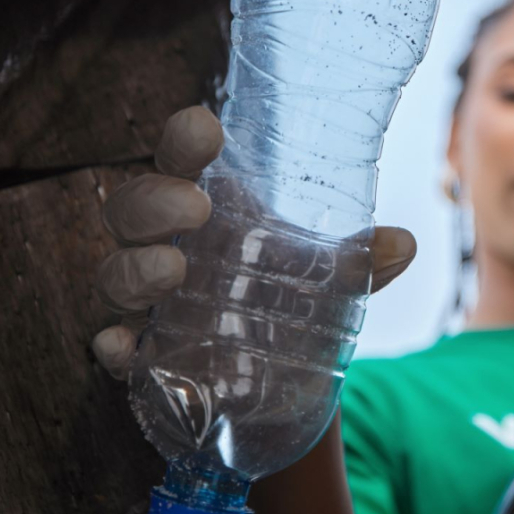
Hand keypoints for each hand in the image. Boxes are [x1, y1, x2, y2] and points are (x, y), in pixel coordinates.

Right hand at [90, 106, 417, 378]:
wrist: (282, 386)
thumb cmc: (291, 303)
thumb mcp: (331, 281)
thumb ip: (361, 263)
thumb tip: (402, 243)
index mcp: (206, 208)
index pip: (181, 161)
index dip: (183, 141)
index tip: (204, 127)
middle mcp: (164, 246)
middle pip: (131, 209)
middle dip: (154, 201)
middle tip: (195, 207)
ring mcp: (147, 305)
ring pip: (114, 274)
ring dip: (135, 269)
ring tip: (173, 269)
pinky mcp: (142, 359)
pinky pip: (111, 347)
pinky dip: (112, 346)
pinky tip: (124, 347)